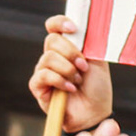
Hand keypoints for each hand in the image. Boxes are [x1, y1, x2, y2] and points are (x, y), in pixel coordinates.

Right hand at [31, 15, 113, 131]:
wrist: (94, 112)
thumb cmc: (97, 87)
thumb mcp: (98, 61)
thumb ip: (89, 43)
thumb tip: (82, 26)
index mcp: (66, 47)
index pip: (54, 26)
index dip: (60, 23)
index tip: (74, 28)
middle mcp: (52, 56)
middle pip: (51, 40)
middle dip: (71, 52)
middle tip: (84, 67)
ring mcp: (43, 70)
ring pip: (48, 58)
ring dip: (68, 69)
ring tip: (78, 81)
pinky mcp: (37, 86)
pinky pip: (44, 75)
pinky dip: (60, 80)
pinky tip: (70, 88)